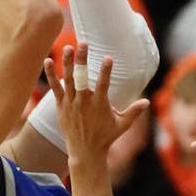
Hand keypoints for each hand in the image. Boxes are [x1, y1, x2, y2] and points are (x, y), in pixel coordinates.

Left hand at [44, 43, 148, 163]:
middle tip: (83, 43)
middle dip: (82, 60)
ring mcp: (71, 104)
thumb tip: (147, 101)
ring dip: (68, 63)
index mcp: (99, 105)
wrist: (85, 152)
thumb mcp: (122, 126)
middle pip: (82, 78)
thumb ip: (133, 112)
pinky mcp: (61, 106)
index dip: (105, 71)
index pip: (103, 84)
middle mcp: (84, 103)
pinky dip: (50, 75)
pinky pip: (55, 88)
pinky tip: (48, 61)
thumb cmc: (106, 137)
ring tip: (68, 47)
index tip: (108, 57)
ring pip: (68, 80)